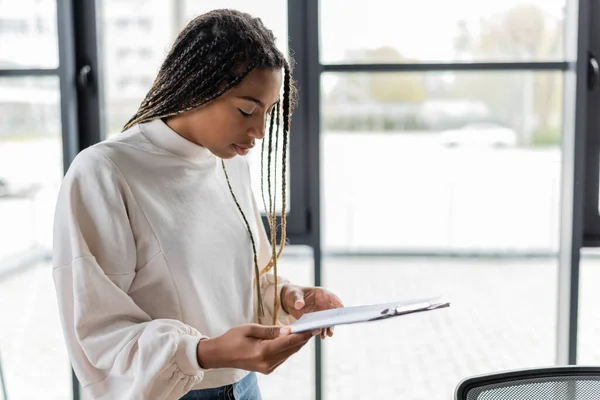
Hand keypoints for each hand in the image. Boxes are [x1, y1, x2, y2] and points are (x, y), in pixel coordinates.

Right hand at [196, 324, 318, 373]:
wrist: (219, 355)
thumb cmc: (232, 338)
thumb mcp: (251, 328)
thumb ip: (271, 330)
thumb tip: (289, 330)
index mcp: (263, 352)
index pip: (289, 342)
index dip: (303, 334)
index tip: (314, 327)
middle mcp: (268, 363)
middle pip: (292, 349)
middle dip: (303, 338)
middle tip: (313, 326)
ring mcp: (268, 368)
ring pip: (289, 353)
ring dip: (297, 343)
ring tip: (305, 330)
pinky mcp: (267, 369)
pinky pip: (283, 356)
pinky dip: (289, 347)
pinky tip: (292, 338)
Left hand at [281, 284, 343, 338]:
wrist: (289, 302)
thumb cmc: (293, 294)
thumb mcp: (293, 295)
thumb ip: (297, 300)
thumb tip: (299, 305)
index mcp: (321, 293)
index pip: (331, 296)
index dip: (337, 301)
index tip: (341, 307)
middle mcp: (324, 303)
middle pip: (333, 310)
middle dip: (335, 318)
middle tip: (336, 324)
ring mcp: (322, 312)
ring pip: (329, 320)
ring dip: (330, 327)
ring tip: (329, 334)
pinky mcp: (317, 320)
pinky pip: (323, 326)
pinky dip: (323, 331)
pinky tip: (322, 336)